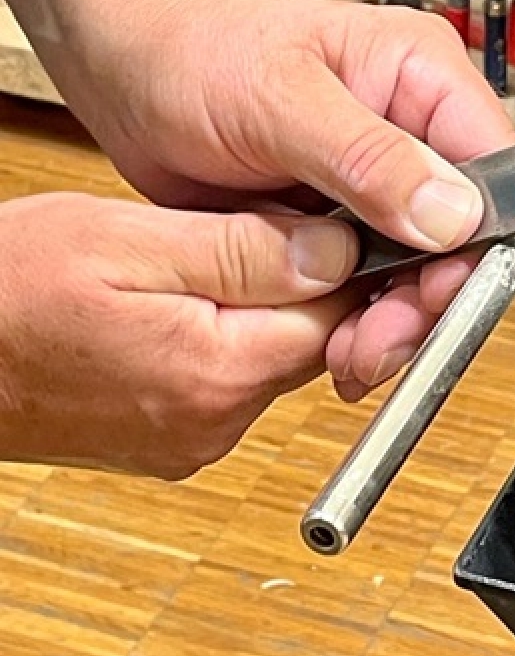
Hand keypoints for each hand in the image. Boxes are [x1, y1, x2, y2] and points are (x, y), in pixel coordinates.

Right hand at [0, 191, 364, 477]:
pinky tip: (179, 300)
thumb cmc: (11, 292)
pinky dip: (221, 333)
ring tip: (195, 259)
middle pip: (308, 337)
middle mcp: (215, 420)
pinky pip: (230, 376)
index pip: (338, 315)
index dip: (341, 258)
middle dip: (294, 278)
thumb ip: (242, 250)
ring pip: (270, 353)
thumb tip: (339, 252)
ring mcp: (193, 437)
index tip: (322, 216)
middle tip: (243, 226)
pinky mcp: (172, 438)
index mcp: (215, 370)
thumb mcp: (127, 240)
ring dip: (254, 303)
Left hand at [54, 0, 514, 400]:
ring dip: (391, 319)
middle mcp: (409, 131)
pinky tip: (332, 341)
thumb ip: (366, 155)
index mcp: (420, 78)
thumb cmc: (194, 45)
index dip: (480, 242)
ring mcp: (375, 180)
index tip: (436, 294)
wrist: (131, 62)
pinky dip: (355, 319)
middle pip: (463, 236)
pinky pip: (368, 280)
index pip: (495, 170)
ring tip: (348, 352)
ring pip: (419, 269)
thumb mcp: (279, 97)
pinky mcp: (338, 218)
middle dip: (427, 297)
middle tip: (378, 341)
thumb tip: (451, 214)